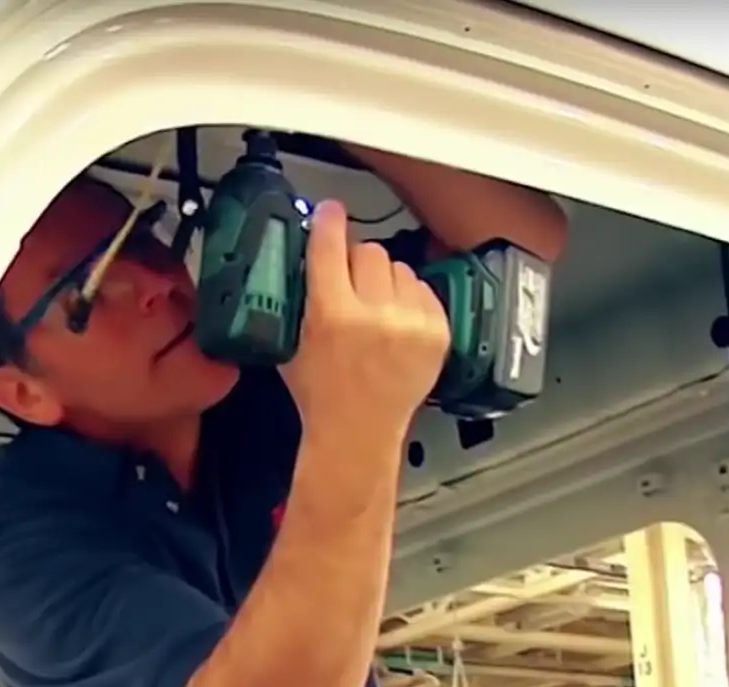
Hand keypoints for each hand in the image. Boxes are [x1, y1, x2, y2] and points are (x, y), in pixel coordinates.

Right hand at [284, 200, 449, 439]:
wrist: (358, 432)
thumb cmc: (321, 393)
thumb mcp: (291, 340)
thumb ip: (300, 293)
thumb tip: (310, 247)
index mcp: (331, 314)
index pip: (331, 244)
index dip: (329, 222)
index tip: (330, 211)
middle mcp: (375, 315)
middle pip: (369, 251)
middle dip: (356, 263)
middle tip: (350, 284)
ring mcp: (411, 325)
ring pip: (399, 267)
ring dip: (385, 281)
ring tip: (375, 309)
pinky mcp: (437, 334)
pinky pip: (423, 289)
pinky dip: (409, 299)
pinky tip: (396, 321)